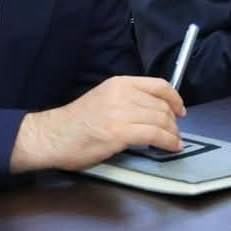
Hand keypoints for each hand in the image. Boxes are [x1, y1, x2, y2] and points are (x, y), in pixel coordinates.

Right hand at [11, 76, 184, 171]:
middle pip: (161, 106)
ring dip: (172, 133)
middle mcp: (123, 94)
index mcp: (119, 83)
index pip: (159, 85)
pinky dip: (167, 142)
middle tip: (175, 132)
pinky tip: (171, 147)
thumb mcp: (104, 99)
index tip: (180, 110)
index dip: (174, 99)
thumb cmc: (75, 122)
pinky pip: (154, 135)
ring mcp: (121, 113)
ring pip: (160, 120)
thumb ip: (127, 100)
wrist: (50, 137)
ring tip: (174, 141)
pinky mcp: (120, 133)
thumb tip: (152, 110)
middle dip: (173, 121)